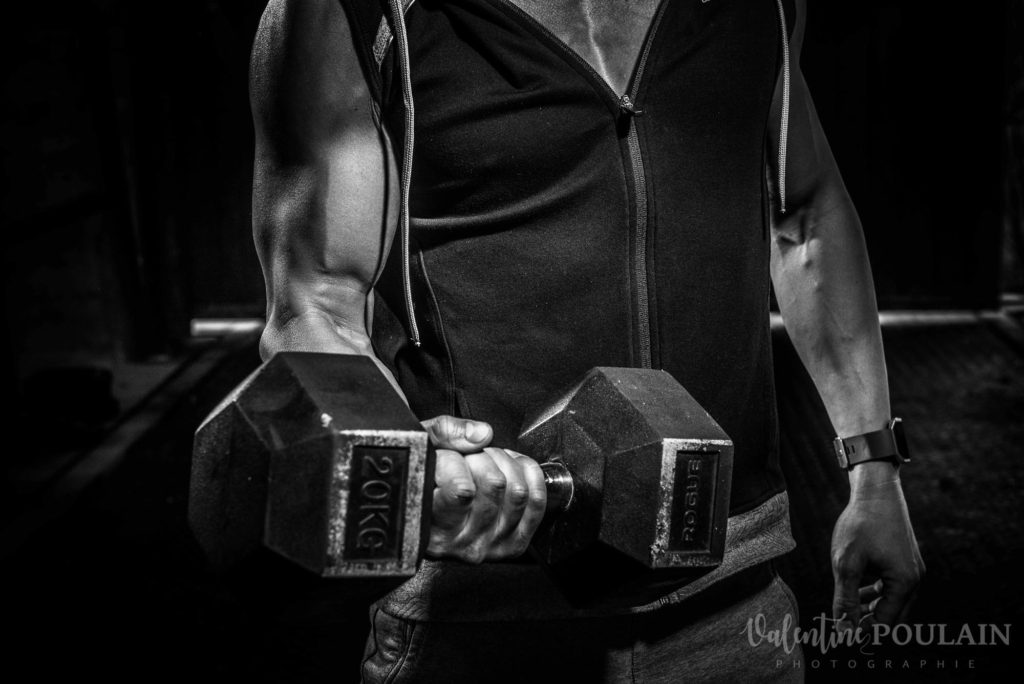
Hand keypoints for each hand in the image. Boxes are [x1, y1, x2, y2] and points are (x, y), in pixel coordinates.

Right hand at [420, 415, 546, 562]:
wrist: (424, 511)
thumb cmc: (420, 479)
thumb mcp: (419, 448)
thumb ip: (444, 433)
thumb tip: (482, 435)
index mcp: (431, 526)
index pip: (461, 491)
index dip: (457, 462)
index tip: (448, 457)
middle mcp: (460, 543)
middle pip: (495, 484)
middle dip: (482, 457)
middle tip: (468, 458)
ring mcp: (490, 545)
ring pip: (518, 492)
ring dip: (505, 465)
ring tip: (487, 463)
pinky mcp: (514, 542)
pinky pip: (537, 501)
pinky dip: (528, 475)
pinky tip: (510, 469)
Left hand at [830, 463, 924, 630]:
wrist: (876, 490)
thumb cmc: (861, 524)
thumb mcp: (846, 563)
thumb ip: (845, 599)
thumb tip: (844, 630)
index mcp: (905, 583)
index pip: (885, 623)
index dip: (862, 632)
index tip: (841, 636)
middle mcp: (915, 579)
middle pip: (892, 615)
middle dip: (868, 622)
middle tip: (843, 626)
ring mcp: (912, 569)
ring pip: (892, 601)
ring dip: (871, 608)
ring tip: (847, 611)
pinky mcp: (905, 560)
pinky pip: (893, 587)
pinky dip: (876, 593)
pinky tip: (857, 591)